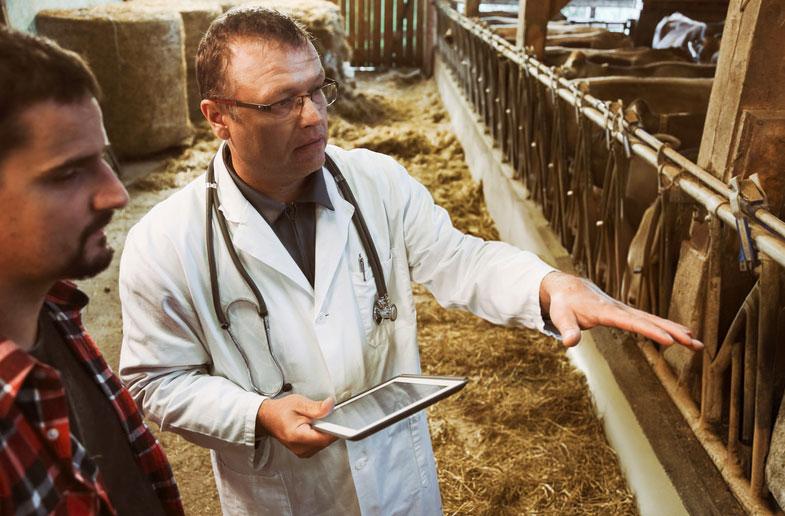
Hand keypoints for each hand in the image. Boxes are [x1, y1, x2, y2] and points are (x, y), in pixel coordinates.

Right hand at [256, 395, 336, 457]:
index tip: (340, 423)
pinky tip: (312, 428)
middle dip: (327, 427)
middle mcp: (300, 448)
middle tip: (319, 417)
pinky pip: (319, 444)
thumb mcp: (298, 403)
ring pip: (324, 443)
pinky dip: (319, 435)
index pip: (325, 438)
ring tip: (313, 421)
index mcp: (298, 437)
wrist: (268, 418)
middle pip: (326, 441)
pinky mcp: (304, 452)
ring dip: (323, 431)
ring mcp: (303, 453)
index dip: (334, 430)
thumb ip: (316, 407)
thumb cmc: (280, 411)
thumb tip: (330, 406)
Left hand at [539, 271, 703, 350]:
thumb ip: (566, 330)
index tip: (671, 341)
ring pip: (654, 319)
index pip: (632, 323)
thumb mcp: (561, 316)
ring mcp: (625, 310)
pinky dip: (666, 326)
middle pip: (650, 320)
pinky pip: (650, 320)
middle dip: (673, 332)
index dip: (652, 332)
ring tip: (696, 343)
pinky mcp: (626, 312)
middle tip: (695, 343)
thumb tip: (569, 343)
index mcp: (606, 311)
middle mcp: (620, 309)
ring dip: (675, 330)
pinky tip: (682, 334)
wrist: (568, 287)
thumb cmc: (564, 304)